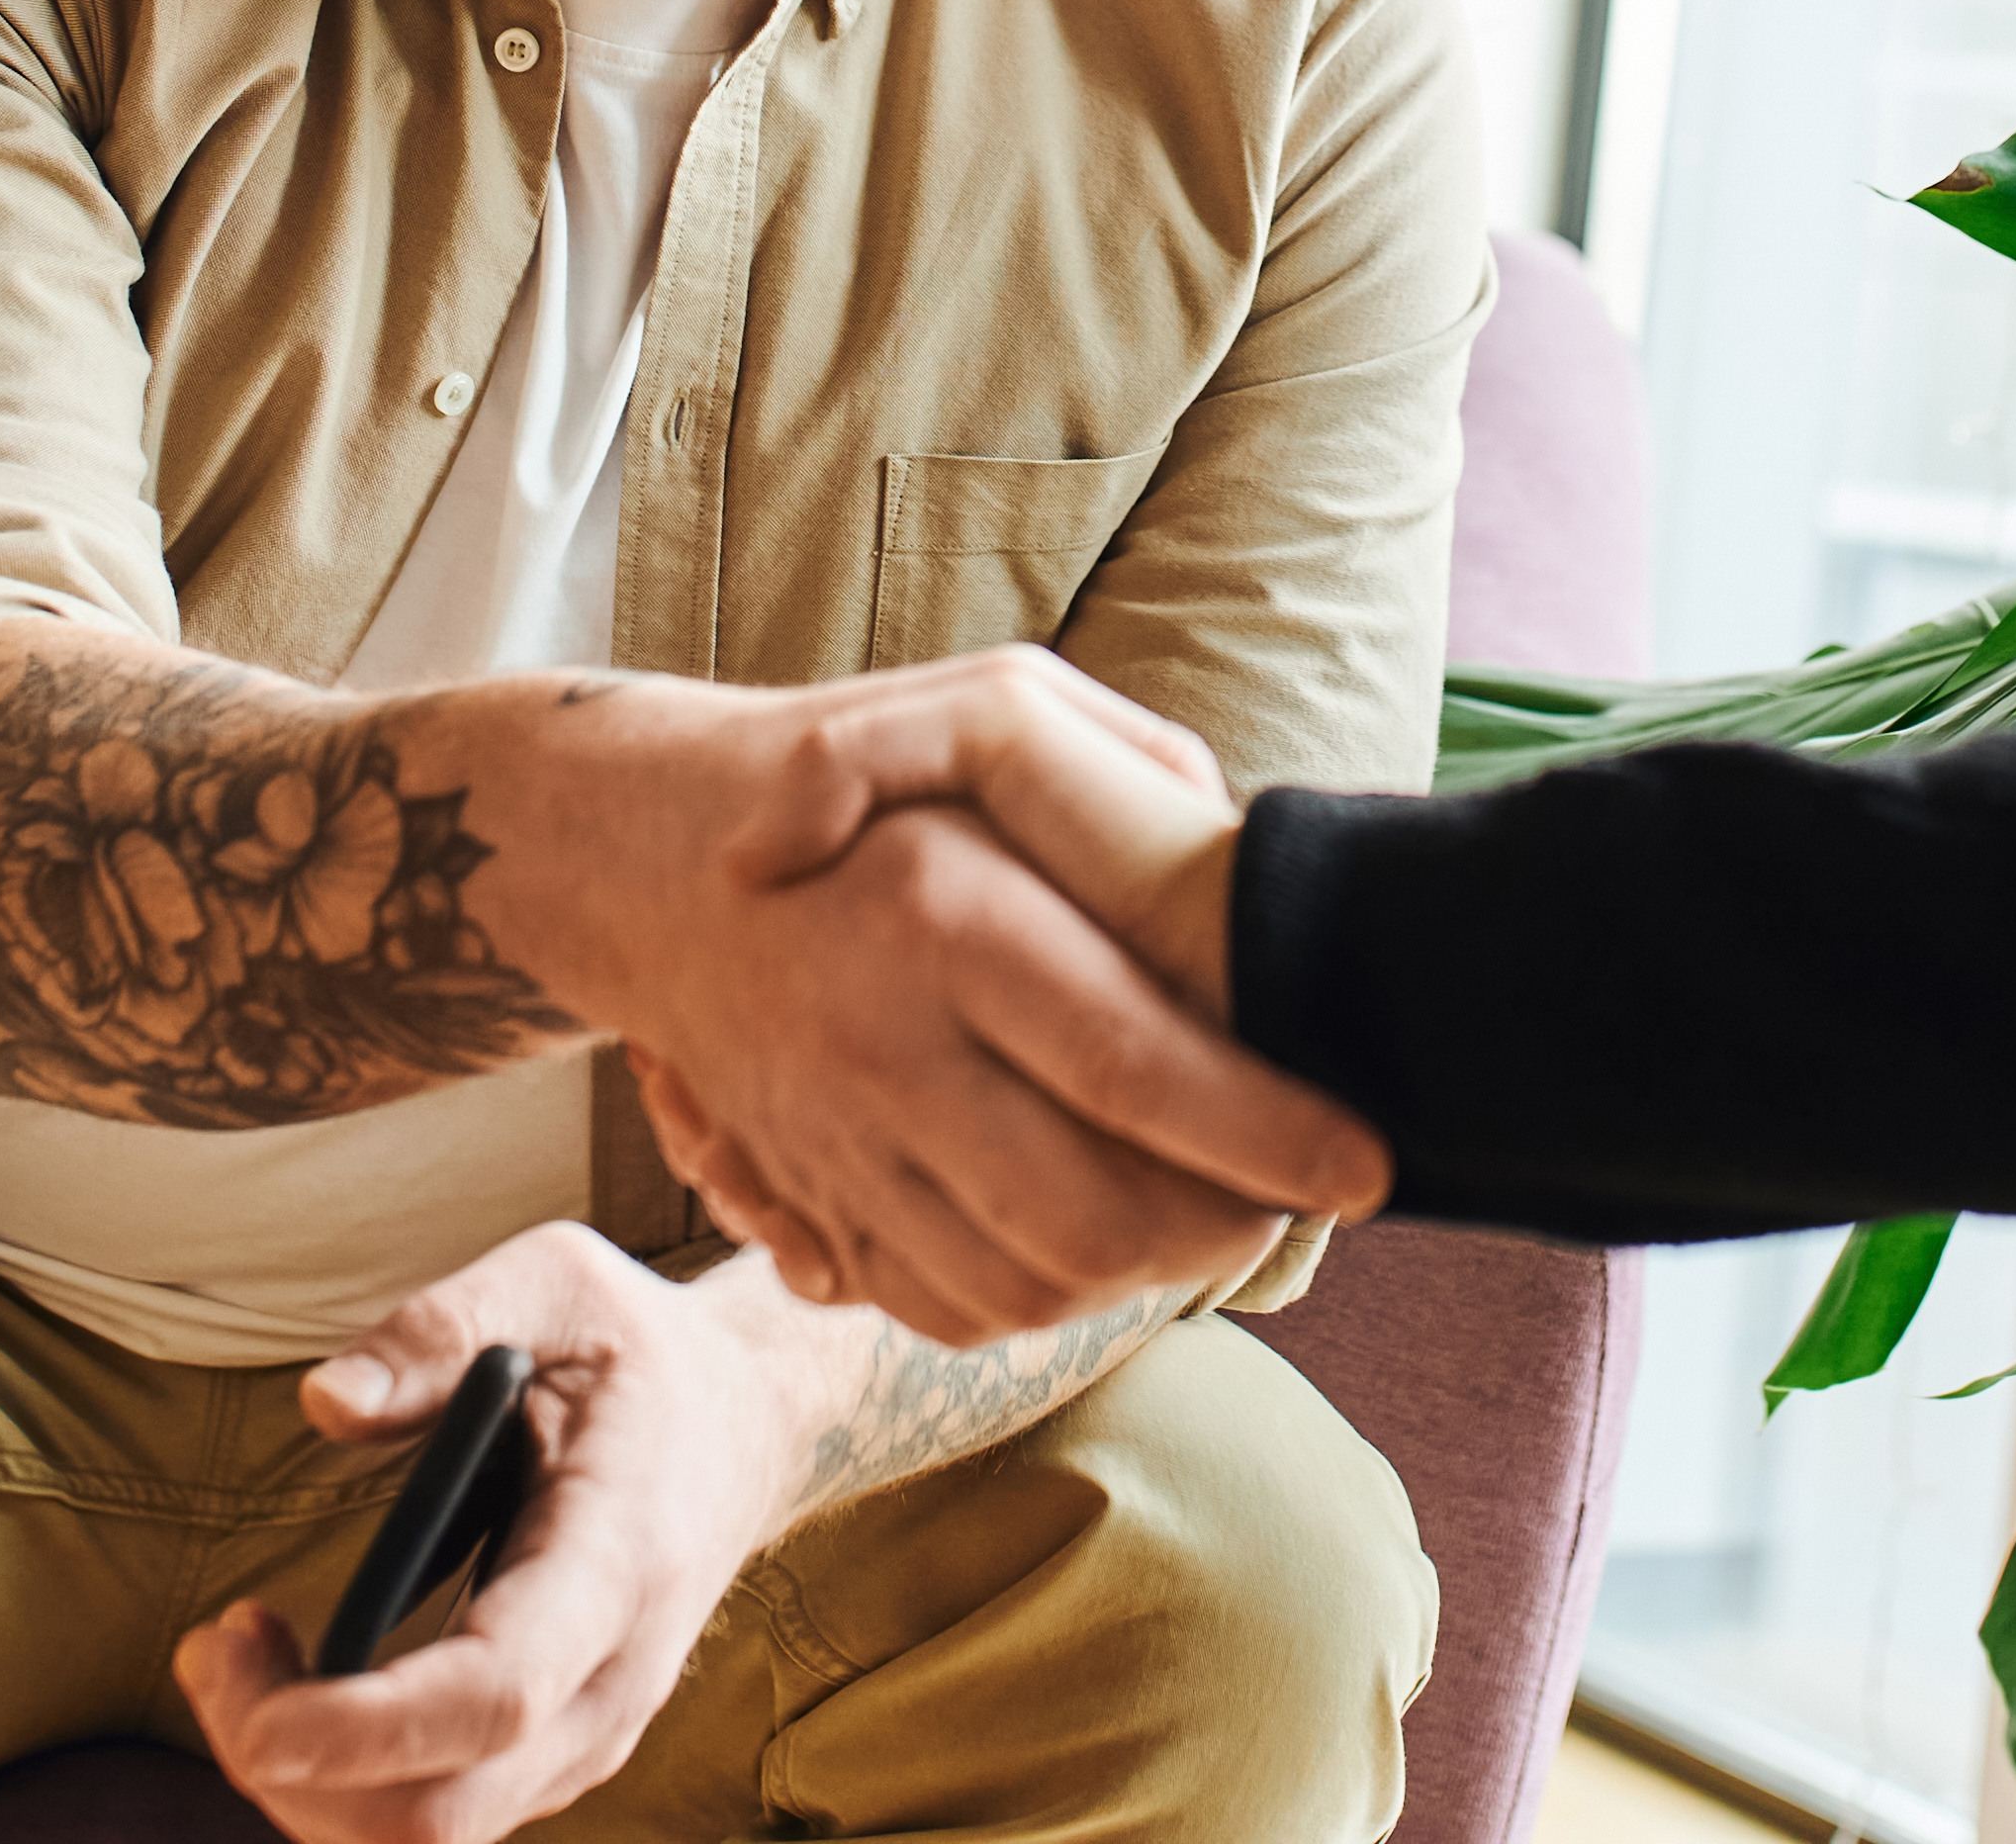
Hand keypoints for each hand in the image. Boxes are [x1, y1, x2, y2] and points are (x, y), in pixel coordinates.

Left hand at [175, 1225, 793, 1840]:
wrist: (749, 1423)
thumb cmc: (639, 1350)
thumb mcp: (556, 1281)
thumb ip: (438, 1327)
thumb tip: (323, 1403)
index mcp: (618, 1561)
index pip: (494, 1695)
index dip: (364, 1728)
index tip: (254, 1706)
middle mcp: (615, 1681)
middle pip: (438, 1814)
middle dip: (289, 1765)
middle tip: (216, 1645)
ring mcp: (590, 1735)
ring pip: (426, 1836)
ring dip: (302, 1776)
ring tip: (243, 1646)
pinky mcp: (554, 1754)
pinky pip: (434, 1815)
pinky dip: (340, 1775)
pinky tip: (305, 1675)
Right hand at [522, 651, 1380, 1344]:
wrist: (650, 861)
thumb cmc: (859, 770)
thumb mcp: (995, 708)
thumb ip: (1140, 776)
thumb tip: (1255, 897)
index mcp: (942, 914)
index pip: (1132, 1062)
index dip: (1263, 1134)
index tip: (1364, 1166)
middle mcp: (880, 1044)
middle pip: (1091, 1212)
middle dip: (1224, 1227)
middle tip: (1296, 1193)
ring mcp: (834, 1142)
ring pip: (1030, 1284)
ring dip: (1147, 1272)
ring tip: (1214, 1208)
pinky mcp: (810, 1206)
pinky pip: (954, 1306)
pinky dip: (1051, 1297)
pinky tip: (1101, 1231)